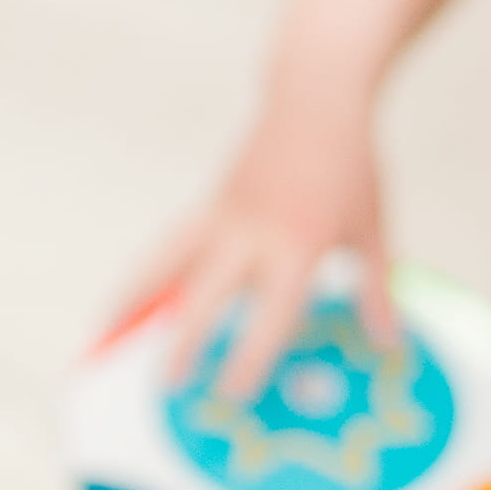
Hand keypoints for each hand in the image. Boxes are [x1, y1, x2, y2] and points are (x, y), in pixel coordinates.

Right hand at [134, 110, 391, 412]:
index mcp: (299, 245)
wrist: (314, 96)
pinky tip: (125, 301)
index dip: (249, 356)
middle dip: (184, 342)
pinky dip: (142, 277)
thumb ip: (375, 289)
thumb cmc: (350, 163)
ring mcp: (223, 216)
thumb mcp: (371, 228)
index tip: (230, 394)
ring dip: (132, 304)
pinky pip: (168, 248)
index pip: (271, 313)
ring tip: (100, 340)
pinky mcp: (209, 204)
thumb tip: (390, 343)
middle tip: (166, 385)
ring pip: (165, 265)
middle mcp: (252, 234)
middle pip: (206, 295)